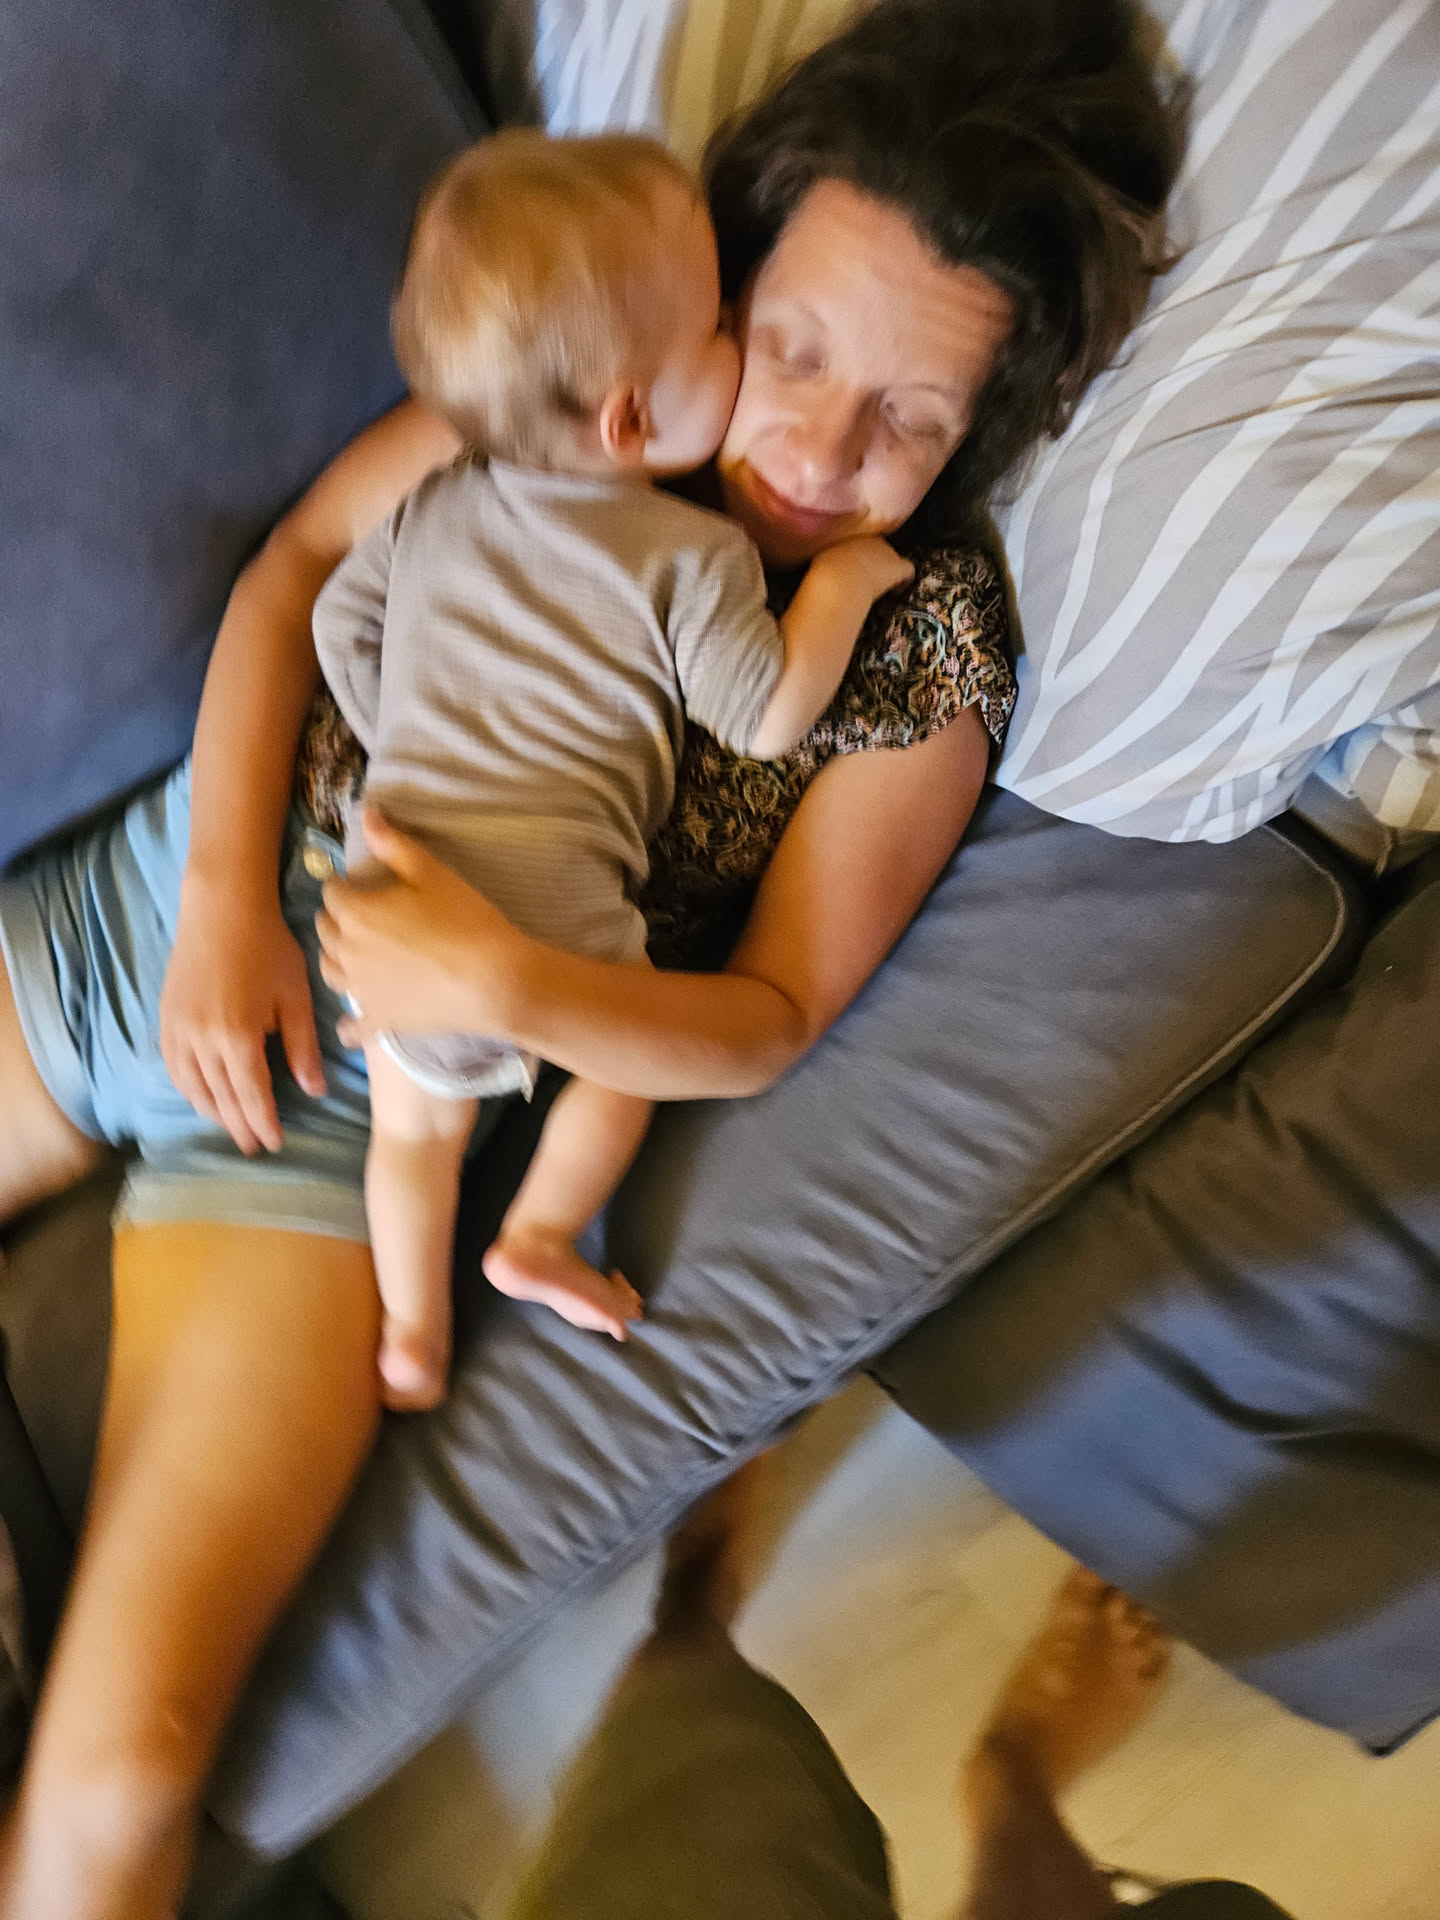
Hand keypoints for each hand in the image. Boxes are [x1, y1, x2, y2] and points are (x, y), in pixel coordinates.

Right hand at [160, 877, 325, 1154]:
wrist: (222, 910)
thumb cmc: (268, 948)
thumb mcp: (296, 996)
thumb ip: (302, 1046)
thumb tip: (314, 1090)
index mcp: (237, 1036)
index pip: (251, 1095)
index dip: (264, 1123)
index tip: (275, 1144)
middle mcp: (201, 1041)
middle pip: (221, 1098)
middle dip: (240, 1126)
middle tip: (255, 1147)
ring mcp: (178, 1031)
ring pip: (193, 1089)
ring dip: (214, 1113)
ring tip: (234, 1126)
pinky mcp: (165, 1021)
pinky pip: (175, 1069)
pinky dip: (190, 1091)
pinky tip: (205, 1097)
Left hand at [315, 808, 522, 1045]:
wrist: (494, 982)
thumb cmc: (465, 921)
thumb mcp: (431, 872)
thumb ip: (392, 844)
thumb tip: (363, 811)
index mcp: (355, 913)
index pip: (331, 892)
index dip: (345, 885)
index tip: (361, 884)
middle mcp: (347, 953)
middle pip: (325, 931)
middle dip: (337, 919)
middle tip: (363, 915)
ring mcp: (360, 991)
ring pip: (330, 972)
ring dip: (337, 959)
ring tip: (356, 955)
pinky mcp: (380, 1020)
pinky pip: (350, 1027)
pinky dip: (348, 1024)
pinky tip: (350, 1024)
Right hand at [811, 535, 914, 603]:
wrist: (839, 581)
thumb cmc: (824, 571)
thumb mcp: (818, 557)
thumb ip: (826, 556)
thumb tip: (821, 565)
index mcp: (852, 534)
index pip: (862, 541)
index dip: (861, 555)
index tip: (856, 566)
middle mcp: (871, 538)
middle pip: (880, 548)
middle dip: (876, 562)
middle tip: (867, 579)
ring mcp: (887, 552)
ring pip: (893, 559)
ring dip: (888, 572)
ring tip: (880, 588)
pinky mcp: (897, 567)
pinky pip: (908, 571)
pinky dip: (903, 582)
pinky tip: (896, 592)